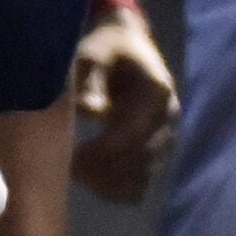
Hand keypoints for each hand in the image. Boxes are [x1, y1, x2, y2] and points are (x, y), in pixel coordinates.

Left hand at [72, 2, 179, 204]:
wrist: (127, 47)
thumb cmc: (104, 49)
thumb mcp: (93, 54)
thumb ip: (90, 79)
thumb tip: (89, 109)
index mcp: (157, 93)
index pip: (134, 133)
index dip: (103, 150)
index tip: (72, 156)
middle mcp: (168, 120)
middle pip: (140, 160)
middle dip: (102, 170)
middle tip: (66, 166)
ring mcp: (165, 139)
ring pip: (142, 178)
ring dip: (108, 183)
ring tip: (76, 173)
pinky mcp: (156, 153)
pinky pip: (141, 184)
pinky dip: (117, 189)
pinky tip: (91, 181)